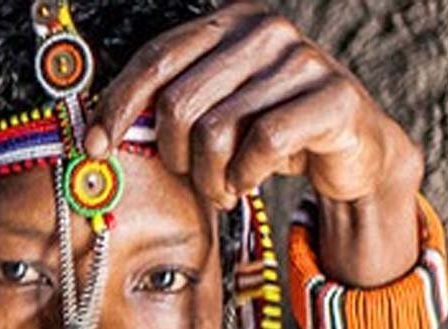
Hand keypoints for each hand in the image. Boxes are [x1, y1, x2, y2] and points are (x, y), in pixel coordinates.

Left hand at [83, 1, 422, 212]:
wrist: (353, 150)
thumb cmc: (270, 131)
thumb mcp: (216, 112)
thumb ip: (167, 108)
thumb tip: (96, 135)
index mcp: (229, 21)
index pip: (156, 59)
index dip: (117, 106)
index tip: (94, 146)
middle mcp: (266, 31)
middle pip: (178, 103)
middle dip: (174, 155)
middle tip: (190, 177)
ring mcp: (303, 61)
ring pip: (216, 131)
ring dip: (210, 177)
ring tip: (223, 188)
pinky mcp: (333, 98)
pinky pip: (262, 146)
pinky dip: (246, 177)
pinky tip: (249, 183)